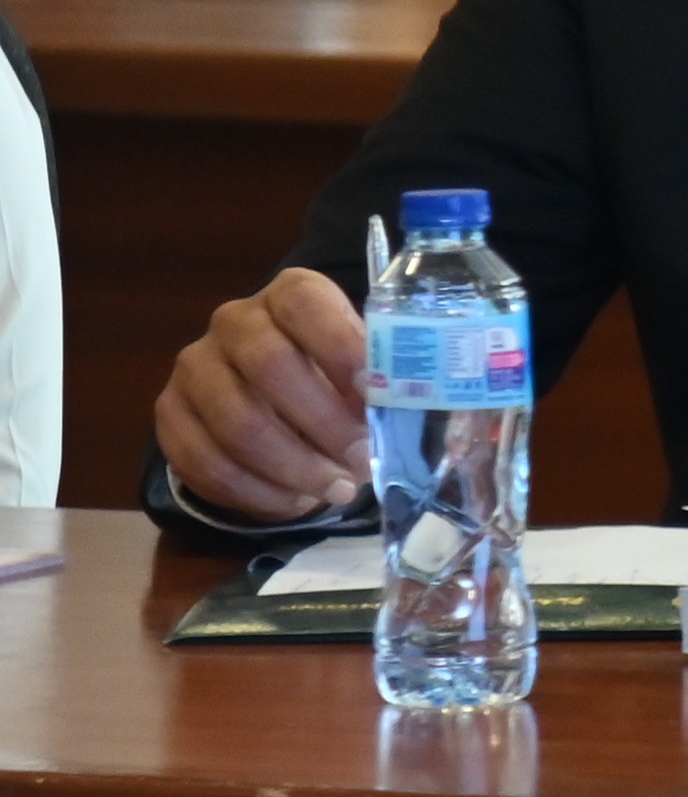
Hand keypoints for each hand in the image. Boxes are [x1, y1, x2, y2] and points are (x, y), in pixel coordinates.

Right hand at [161, 266, 374, 526]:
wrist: (269, 396)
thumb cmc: (334, 376)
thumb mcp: (365, 365)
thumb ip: (383, 375)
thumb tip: (407, 406)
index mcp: (290, 295)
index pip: (305, 305)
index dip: (340, 346)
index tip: (373, 393)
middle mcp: (234, 322)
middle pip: (269, 365)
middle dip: (322, 421)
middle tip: (360, 458)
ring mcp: (194, 368)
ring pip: (236, 423)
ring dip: (294, 467)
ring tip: (337, 489)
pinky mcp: (171, 415)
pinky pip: (207, 463)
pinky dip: (258, 491)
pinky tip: (296, 501)